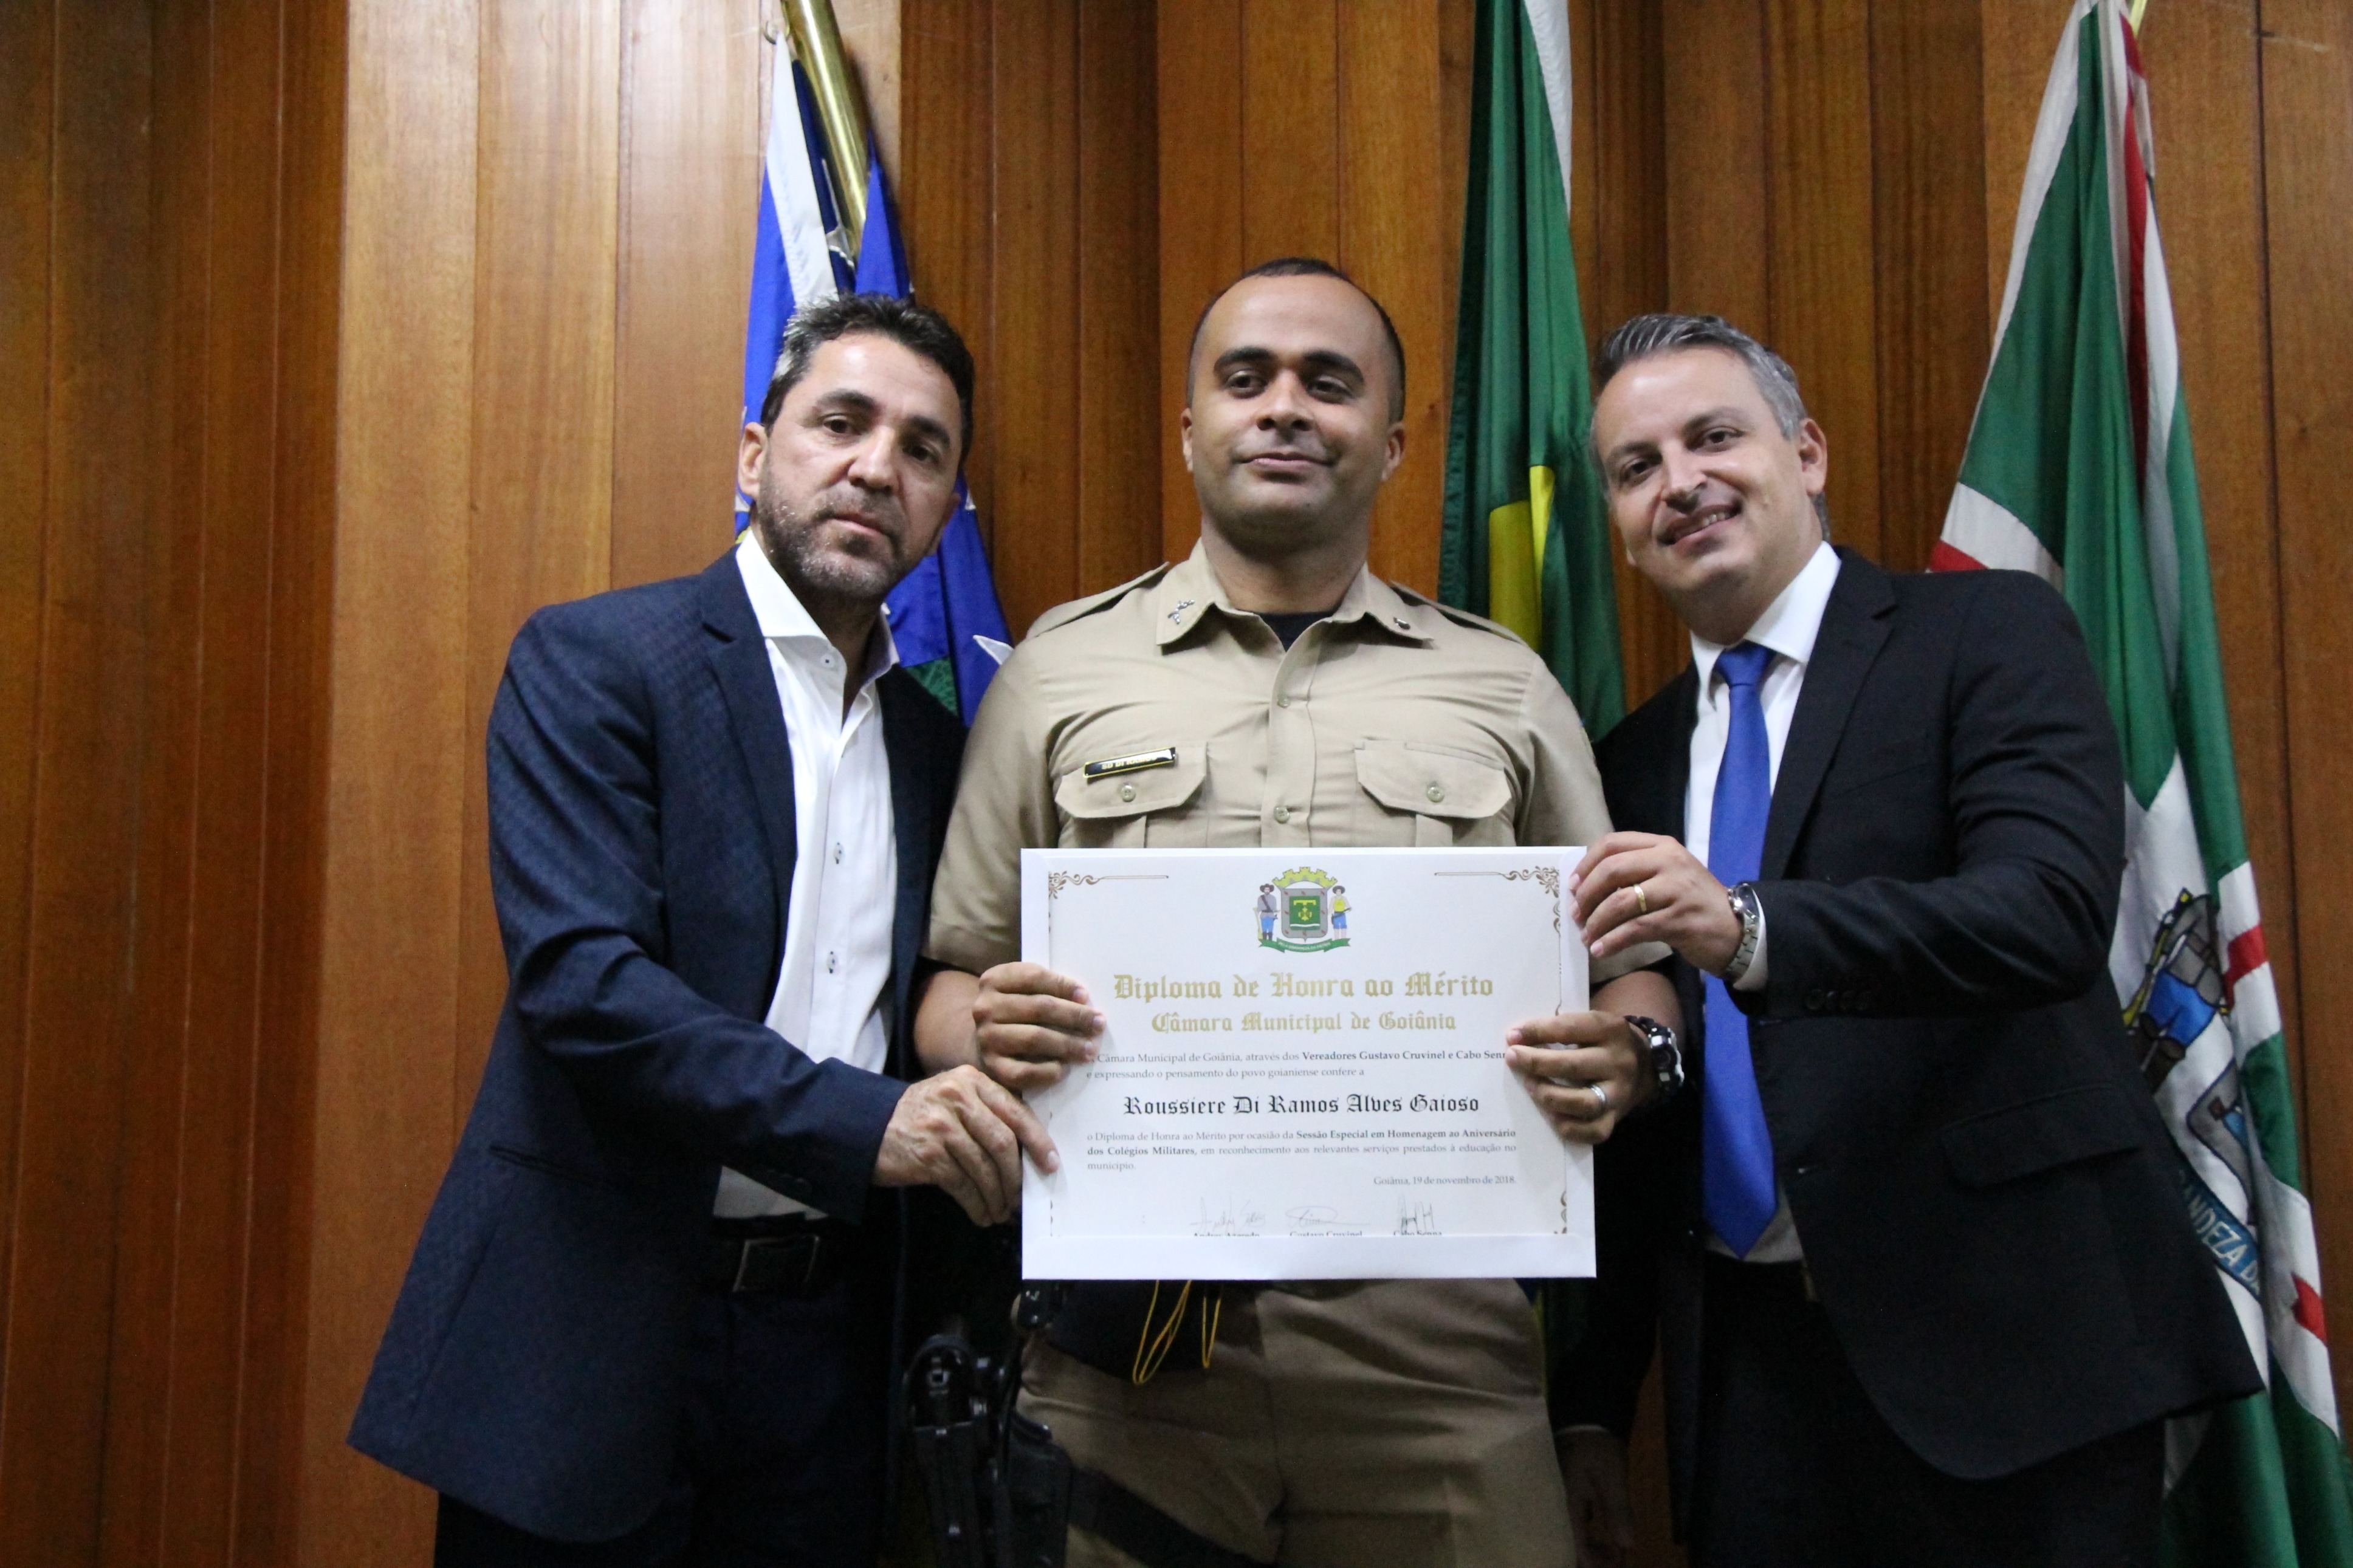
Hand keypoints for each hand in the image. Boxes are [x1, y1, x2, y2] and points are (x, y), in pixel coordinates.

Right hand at [872, 1065, 1058, 1226]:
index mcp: (971, 1080)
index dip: (1038, 1141)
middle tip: (1021, 1198)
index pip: (1016, 1111)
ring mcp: (942, 1125)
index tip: (1051, 1165)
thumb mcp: (953, 1098)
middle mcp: (958, 1097)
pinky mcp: (928, 1154)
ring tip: (1000, 1211)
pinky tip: (981, 1214)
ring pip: (985, 1168)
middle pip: (1003, 1142)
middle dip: (1017, 1176)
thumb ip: (987, 1112)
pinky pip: (964, 1185)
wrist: (867, 1127)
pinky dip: (977, 1205)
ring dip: (997, 1196)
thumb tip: (1028, 1153)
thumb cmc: (921, 1116)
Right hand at [971, 961, 1103, 1091]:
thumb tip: (1084, 1001)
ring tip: (1089, 1048)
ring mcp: (986, 1038)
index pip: (1033, 977)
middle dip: (1074, 1016)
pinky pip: (1026, 1071)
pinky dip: (1049, 1071)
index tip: (1085, 996)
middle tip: (1098, 1023)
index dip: (1062, 985)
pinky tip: (1065, 1068)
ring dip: (1068, 1044)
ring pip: (1034, 1038)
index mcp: (994, 980)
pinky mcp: (992, 1067)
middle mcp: (985, 1008)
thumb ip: (1046, 989)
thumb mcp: (1022, 991)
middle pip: (1039, 1008)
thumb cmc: (1014, 1012)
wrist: (985, 1042)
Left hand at [1505, 1011, 1648, 1143]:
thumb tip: (1516, 1037)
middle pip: (1573, 1066)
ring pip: (1581, 1102)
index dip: (1538, 1031)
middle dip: (1537, 1062)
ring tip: (1529, 1085)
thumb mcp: (1590, 1025)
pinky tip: (1548, 1113)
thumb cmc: (1602, 1042)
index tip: (1512, 1035)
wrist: (1643, 1067)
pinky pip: (1590, 1131)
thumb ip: (1560, 1028)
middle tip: (1513, 1058)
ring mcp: (1619, 1094)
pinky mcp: (1615, 1119)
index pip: (1570, 1029)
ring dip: (1549, 1095)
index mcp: (1611, 1030)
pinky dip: (1565, 1126)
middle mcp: (1619, 1063)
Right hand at [1557, 1427, 1634, 1567]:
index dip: (1596, 1562)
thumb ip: (1618, 1511)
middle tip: (1616, 1558)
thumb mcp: (1612, 1478)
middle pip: (1568, 1545)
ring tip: (1611, 1551)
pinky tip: (1598, 1534)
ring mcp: (1558, 1501)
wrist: (1585, 1419)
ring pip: (1569, 1535)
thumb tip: (1627, 1545)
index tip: (1618, 1561)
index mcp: (1566, 1505)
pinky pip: (1571, 1524)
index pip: (1576, 1547)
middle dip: (1592, 1558)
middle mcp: (1557, 1507)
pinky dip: (1586, 1534)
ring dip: (1589, 1548)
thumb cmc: (1598, 1449)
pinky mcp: (1564, 1495)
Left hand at [1571, 831, 1743, 972]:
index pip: (1612, 844)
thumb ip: (1635, 871)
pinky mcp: (1680, 919)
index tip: (1572, 885)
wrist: (1735, 929)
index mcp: (1662, 846)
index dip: (1586, 865)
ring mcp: (1676, 890)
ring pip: (1620, 902)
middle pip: (1612, 870)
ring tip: (1587, 937)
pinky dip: (1612, 941)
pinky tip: (1601, 950)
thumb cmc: (1693, 902)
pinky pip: (1634, 929)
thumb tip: (1586, 885)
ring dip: (1596, 923)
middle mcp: (1669, 861)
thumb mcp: (1668, 875)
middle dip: (1586, 895)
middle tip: (1576, 915)